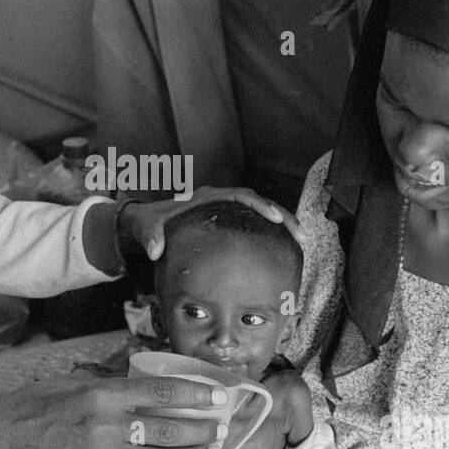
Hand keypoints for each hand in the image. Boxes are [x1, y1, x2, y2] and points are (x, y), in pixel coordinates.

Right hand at [0, 374, 226, 448]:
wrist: (7, 434)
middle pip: (170, 430)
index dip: (197, 396)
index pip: (163, 393)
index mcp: (103, 395)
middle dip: (202, 430)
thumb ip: (119, 386)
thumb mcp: (82, 381)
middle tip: (219, 427)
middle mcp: (106, 427)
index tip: (219, 397)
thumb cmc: (43, 402)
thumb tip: (160, 388)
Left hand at [119, 187, 303, 260]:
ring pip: (262, 214)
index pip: (240, 196)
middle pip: (260, 203)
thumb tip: (155, 251)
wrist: (148, 223)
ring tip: (301, 243)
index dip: (260, 205)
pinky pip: (255, 227)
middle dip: (283, 216)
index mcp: (208, 198)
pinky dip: (271, 236)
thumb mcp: (147, 228)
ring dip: (283, 226)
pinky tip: (284, 252)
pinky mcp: (229, 226)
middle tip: (300, 235)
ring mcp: (226, 213)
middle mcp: (221, 202)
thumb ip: (150, 237)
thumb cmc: (150, 223)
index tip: (275, 218)